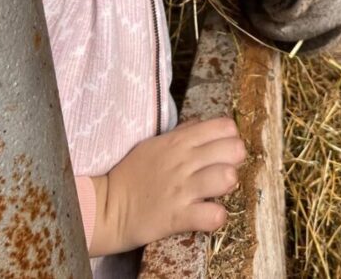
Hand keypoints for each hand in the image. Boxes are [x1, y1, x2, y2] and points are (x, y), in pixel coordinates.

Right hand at [89, 118, 245, 254]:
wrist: (106, 207)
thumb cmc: (132, 174)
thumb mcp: (154, 144)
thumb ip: (183, 133)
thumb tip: (203, 123)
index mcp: (178, 141)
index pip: (224, 127)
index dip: (230, 138)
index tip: (223, 150)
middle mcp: (183, 161)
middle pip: (234, 150)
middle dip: (235, 161)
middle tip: (222, 171)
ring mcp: (182, 189)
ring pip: (227, 178)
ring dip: (228, 186)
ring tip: (216, 192)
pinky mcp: (178, 216)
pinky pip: (213, 215)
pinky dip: (216, 216)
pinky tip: (209, 214)